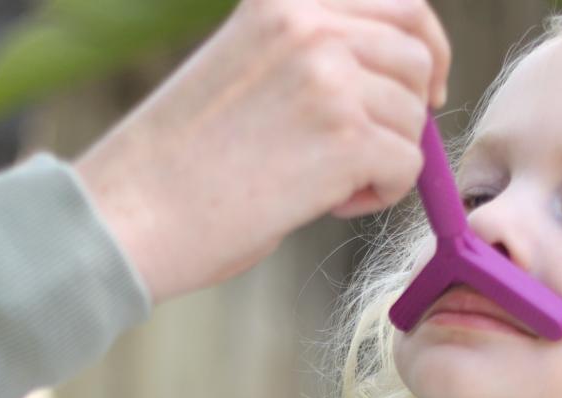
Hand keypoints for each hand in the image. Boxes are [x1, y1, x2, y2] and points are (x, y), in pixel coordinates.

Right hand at [76, 0, 450, 300]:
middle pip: (416, 57)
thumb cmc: (183, 161)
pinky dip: (383, 193)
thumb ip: (312, 59)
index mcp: (283, 1)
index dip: (426, 46)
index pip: (397, 1)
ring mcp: (329, 80)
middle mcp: (309, 26)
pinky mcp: (343, 139)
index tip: (428, 86)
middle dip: (410, 110)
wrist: (133, 212)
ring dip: (387, 157)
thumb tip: (393, 87)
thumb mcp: (247, 69)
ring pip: (413, 118)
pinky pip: (407, 166)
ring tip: (330, 184)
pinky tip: (329, 204)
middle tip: (377, 153)